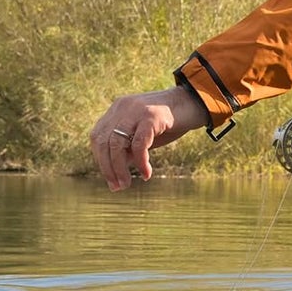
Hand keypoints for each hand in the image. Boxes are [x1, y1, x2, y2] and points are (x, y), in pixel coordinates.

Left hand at [89, 85, 206, 190]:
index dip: (100, 160)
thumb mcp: (144, 136)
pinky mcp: (151, 116)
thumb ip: (128, 148)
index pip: (97, 137)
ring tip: (127, 184)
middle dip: (108, 168)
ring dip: (120, 168)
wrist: (194, 103)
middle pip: (104, 141)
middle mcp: (123, 107)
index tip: (111, 179)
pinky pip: (139, 144)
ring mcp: (136, 109)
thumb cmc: (169, 122)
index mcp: (118, 109)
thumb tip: (114, 173)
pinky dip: (141, 162)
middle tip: (118, 187)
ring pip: (116, 144)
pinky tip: (146, 174)